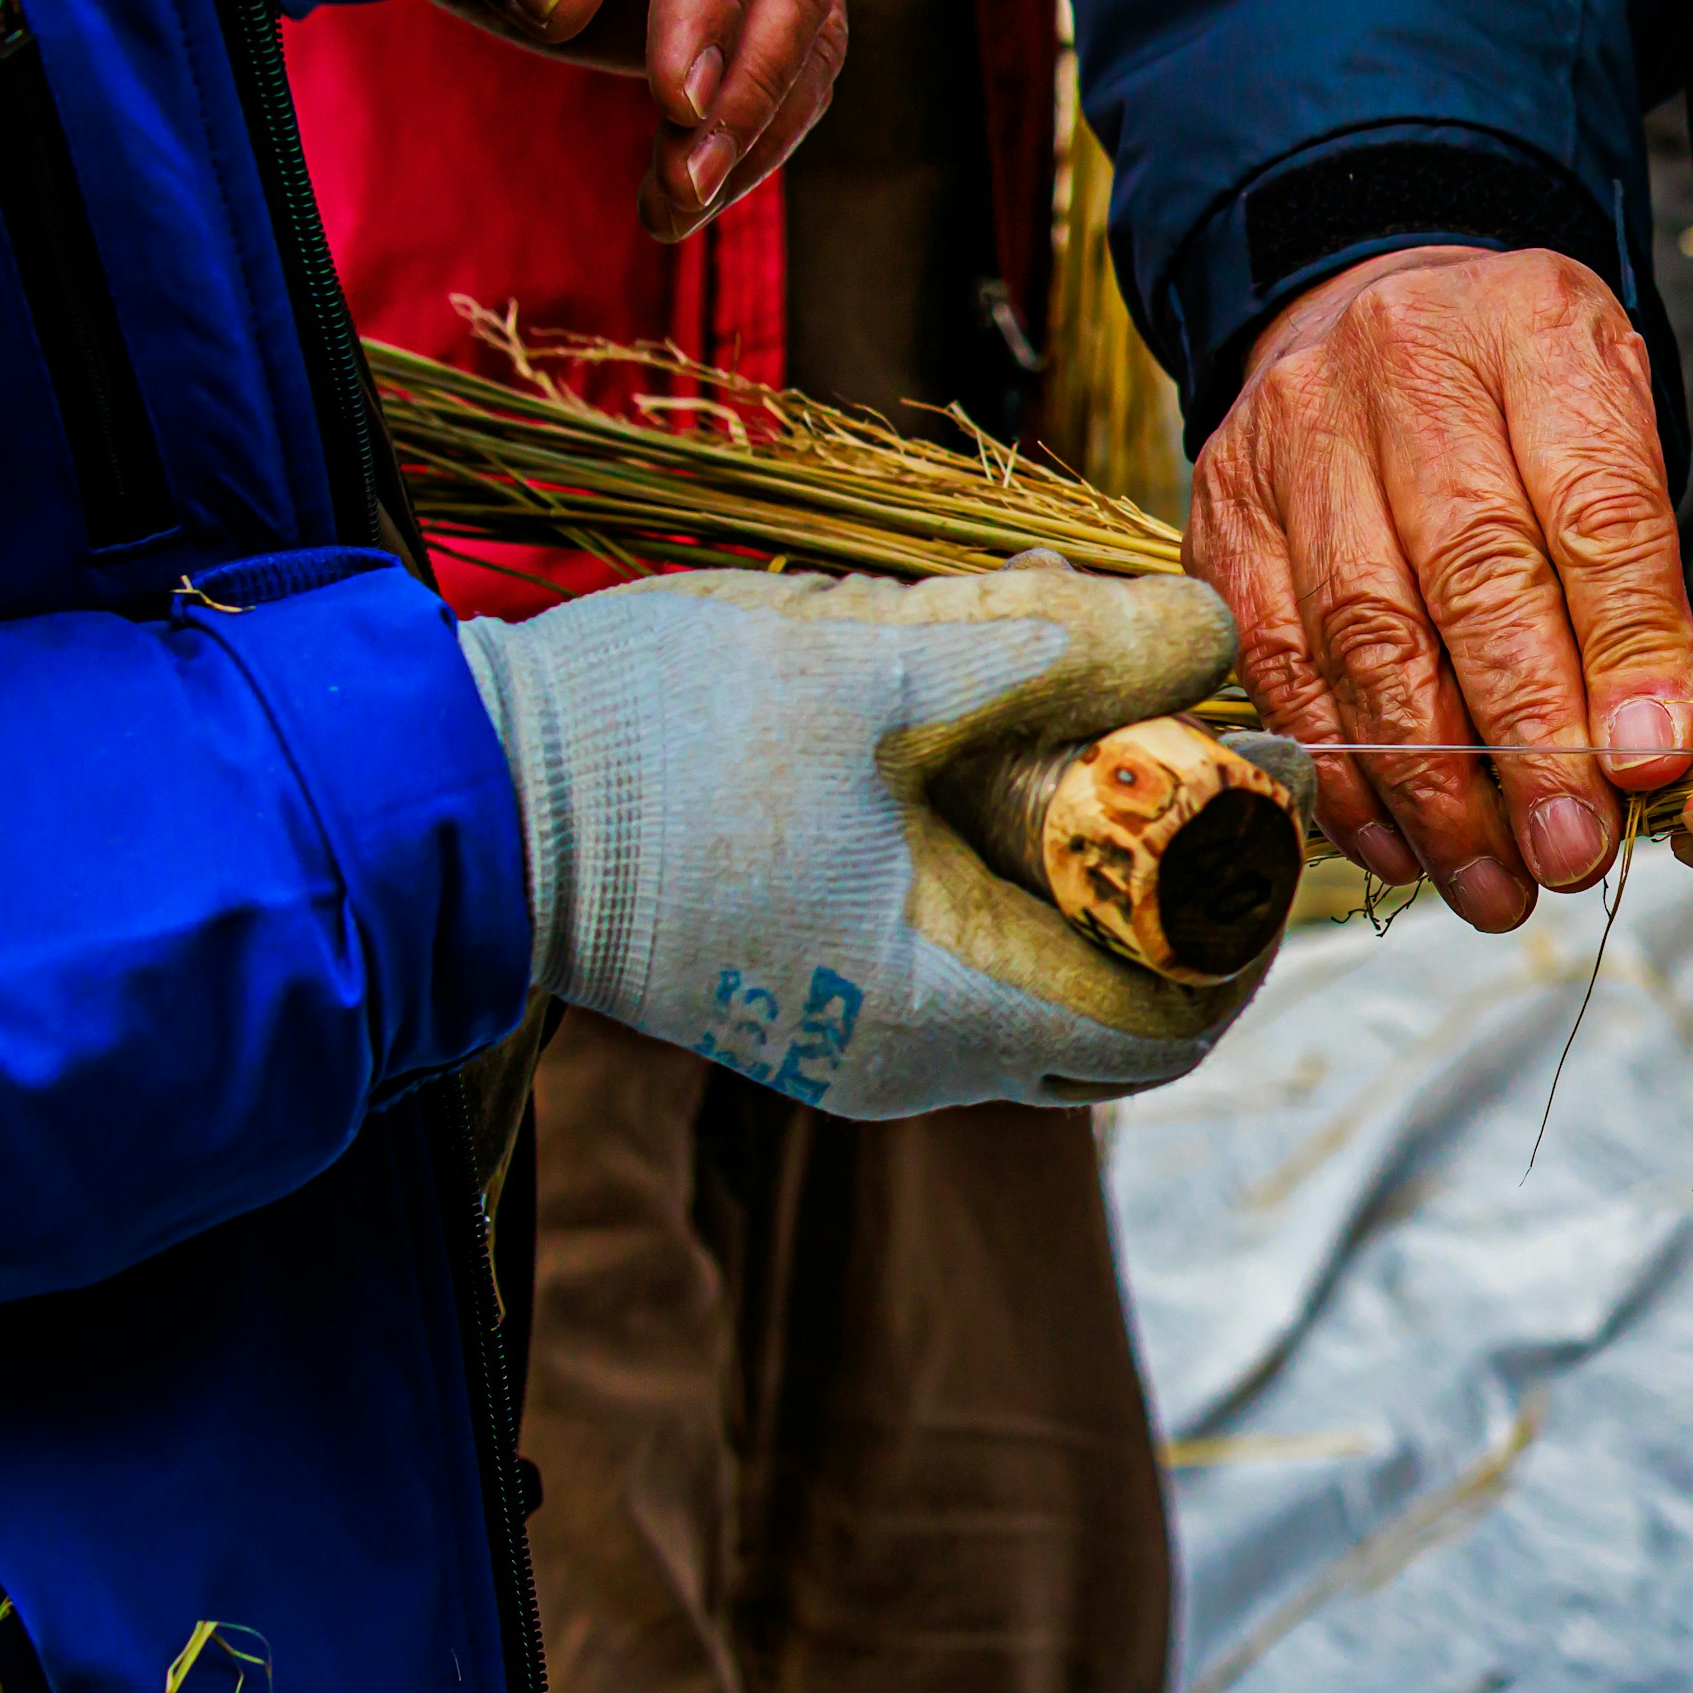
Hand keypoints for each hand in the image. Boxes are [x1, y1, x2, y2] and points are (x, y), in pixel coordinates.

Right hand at [458, 562, 1263, 1116]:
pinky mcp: (802, 974)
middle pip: (1114, 986)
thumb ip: (1064, 651)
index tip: (1247, 793)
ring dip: (1059, 816)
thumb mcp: (886, 667)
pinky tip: (942, 694)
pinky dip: (978, 821)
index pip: (1172, 1023)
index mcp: (950, 1015)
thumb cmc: (656, 742)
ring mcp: (849, 1024)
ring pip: (1027, 937)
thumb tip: (1216, 634)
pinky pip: (946, 916)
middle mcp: (911, 1058)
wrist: (446, 791)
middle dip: (1154, 853)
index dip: (1239, 916)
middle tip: (1149, 720)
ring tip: (1030, 667)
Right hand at [1192, 246, 1692, 931]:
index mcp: (1532, 330)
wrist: (1369, 307)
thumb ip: (1640, 574)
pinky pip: (1277, 663)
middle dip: (1526, 742)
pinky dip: (1341, 771)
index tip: (1648, 766)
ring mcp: (1293, 435)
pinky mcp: (1221, 510)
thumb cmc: (1516, 395)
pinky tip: (1397, 842)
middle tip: (1570, 852)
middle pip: (1470, 578)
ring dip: (1432, 784)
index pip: (1593, 505)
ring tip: (1494, 881)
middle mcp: (1401, 366)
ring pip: (1363, 635)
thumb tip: (1644, 751)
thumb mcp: (1614, 427)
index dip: (1625, 649)